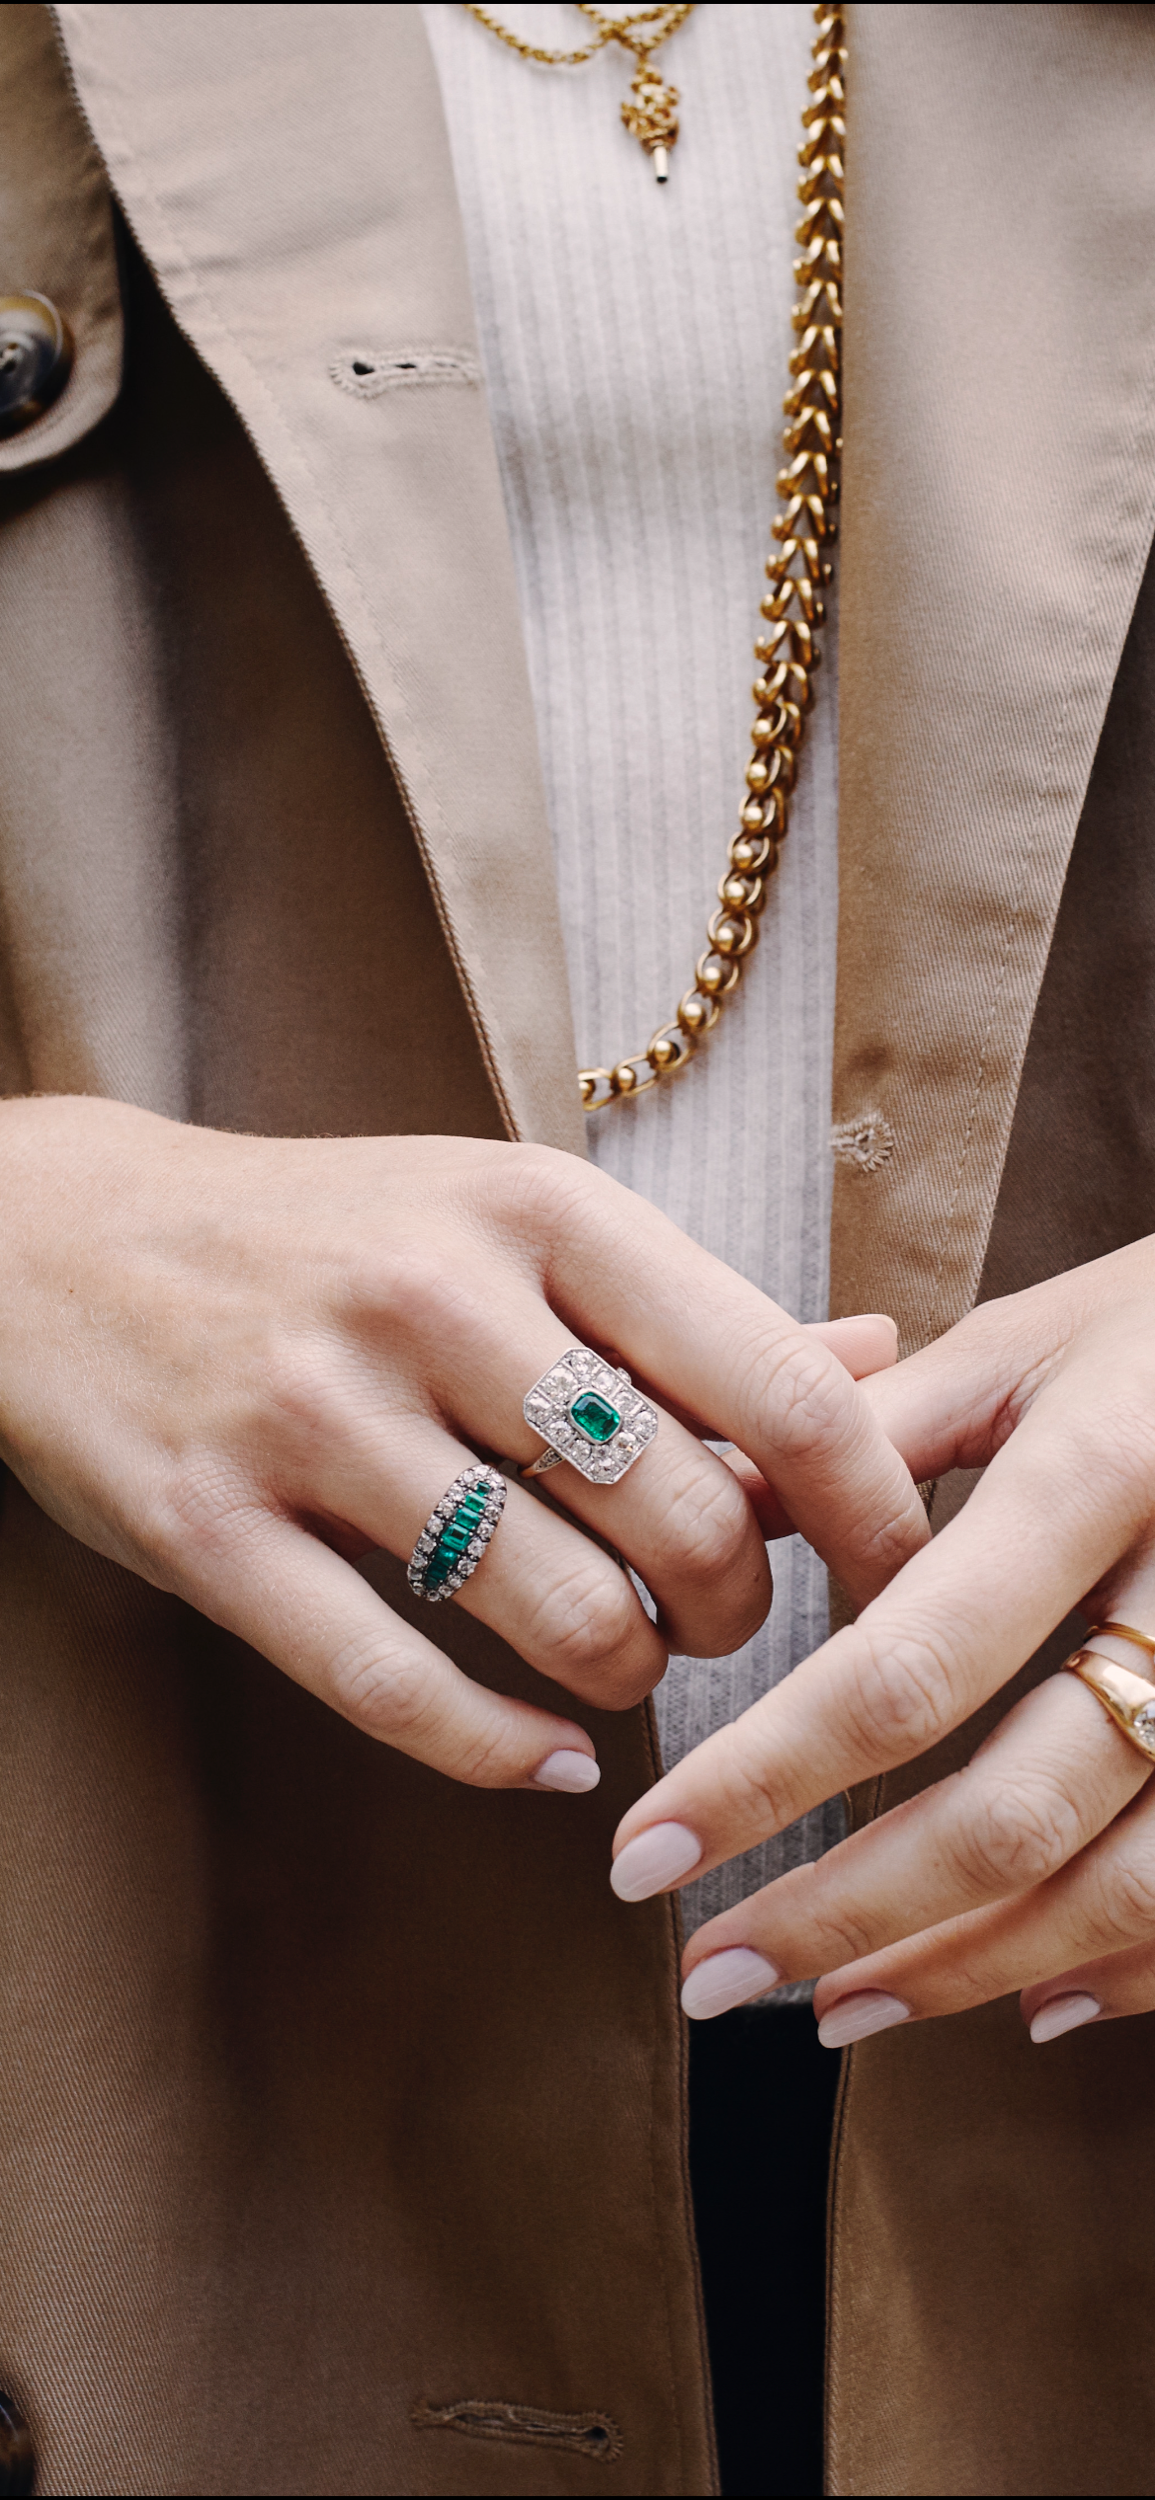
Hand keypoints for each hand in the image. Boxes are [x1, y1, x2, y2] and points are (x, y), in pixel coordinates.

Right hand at [0, 1096, 925, 1789]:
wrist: (53, 1238)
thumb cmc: (324, 1236)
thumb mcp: (506, 1222)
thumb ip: (687, 1308)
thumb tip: (881, 1360)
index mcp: (533, 1206)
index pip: (776, 1382)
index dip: (871, 1511)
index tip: (896, 1580)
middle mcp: (432, 1295)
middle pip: (687, 1522)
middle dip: (737, 1615)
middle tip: (713, 1624)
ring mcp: (310, 1413)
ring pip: (564, 1618)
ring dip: (628, 1681)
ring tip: (618, 1664)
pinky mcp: (206, 1525)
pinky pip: (399, 1688)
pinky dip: (501, 1751)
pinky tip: (545, 1758)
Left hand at [609, 1237, 1154, 2046]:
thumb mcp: (1027, 1343)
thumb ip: (871, 1433)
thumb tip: (703, 1505)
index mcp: (1098, 1476)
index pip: (904, 1668)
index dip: (764, 1780)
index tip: (647, 1853)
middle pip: (1013, 1816)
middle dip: (844, 1918)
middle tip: (711, 1975)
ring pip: (1121, 1889)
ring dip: (964, 1971)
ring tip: (834, 2010)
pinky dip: (1124, 1971)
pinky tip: (1027, 2005)